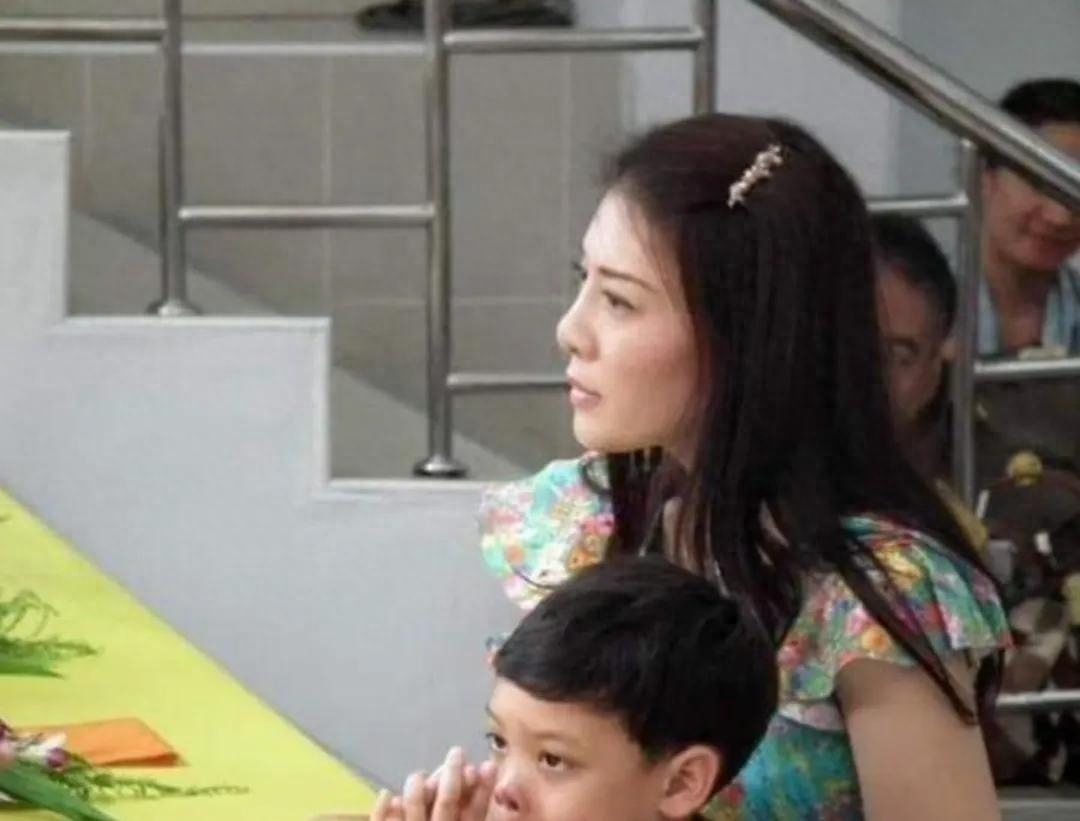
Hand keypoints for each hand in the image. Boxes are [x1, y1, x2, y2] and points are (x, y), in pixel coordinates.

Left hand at [371, 747, 495, 820]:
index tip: (488, 765)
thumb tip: (494, 785)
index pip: (475, 813)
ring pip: (414, 811)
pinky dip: (383, 811)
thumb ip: (482, 814)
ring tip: (419, 775)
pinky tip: (386, 795)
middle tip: (457, 752)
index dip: (483, 789)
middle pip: (446, 804)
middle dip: (453, 776)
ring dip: (418, 790)